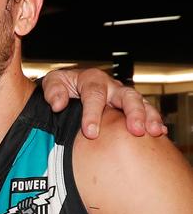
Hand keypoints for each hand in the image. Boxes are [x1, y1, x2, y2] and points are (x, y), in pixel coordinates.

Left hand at [41, 68, 165, 138]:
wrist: (68, 90)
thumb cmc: (62, 88)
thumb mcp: (53, 83)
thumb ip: (53, 91)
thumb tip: (58, 104)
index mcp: (91, 80)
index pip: (94, 95)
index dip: (93, 114)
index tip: (91, 133)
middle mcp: (111, 86)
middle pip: (126, 96)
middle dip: (133, 112)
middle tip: (135, 130)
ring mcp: (122, 96)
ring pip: (140, 103)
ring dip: (148, 117)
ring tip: (153, 132)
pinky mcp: (128, 107)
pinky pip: (145, 112)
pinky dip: (153, 121)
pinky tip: (160, 133)